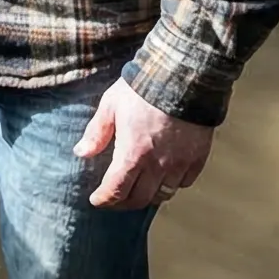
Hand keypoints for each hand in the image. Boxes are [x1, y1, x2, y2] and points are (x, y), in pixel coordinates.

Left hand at [76, 79, 214, 209]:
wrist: (184, 75)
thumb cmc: (143, 88)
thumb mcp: (111, 105)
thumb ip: (96, 132)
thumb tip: (81, 153)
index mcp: (133, 154)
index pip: (115, 190)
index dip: (104, 199)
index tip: (96, 200)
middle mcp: (157, 165)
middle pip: (139, 199)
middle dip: (122, 203)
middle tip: (114, 199)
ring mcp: (180, 163)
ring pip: (162, 194)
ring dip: (147, 195)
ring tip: (138, 189)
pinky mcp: (198, 158)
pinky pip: (183, 182)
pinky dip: (171, 184)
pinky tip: (164, 176)